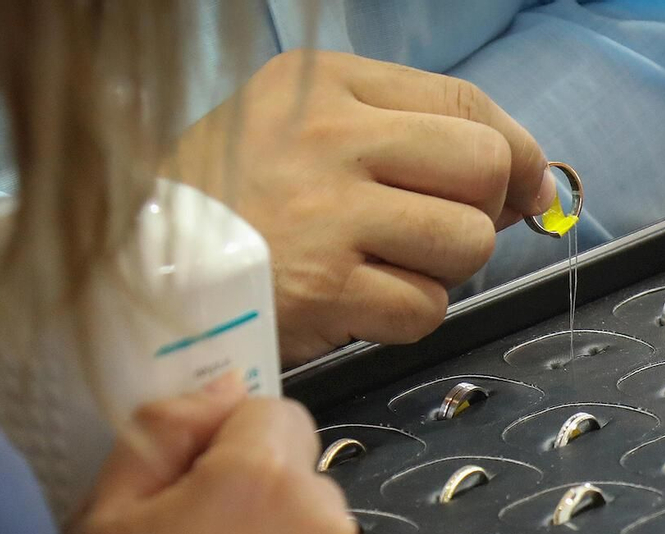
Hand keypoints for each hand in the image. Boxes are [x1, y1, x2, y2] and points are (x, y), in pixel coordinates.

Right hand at [174, 50, 555, 365]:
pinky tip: (358, 304)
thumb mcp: (302, 127)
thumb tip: (527, 181)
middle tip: (435, 233)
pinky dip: (406, 316)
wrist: (137, 268)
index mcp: (328, 86)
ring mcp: (329, 217)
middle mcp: (331, 140)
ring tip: (384, 268)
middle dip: (480, 211)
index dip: (516, 152)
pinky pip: (425, 308)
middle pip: (483, 168)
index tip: (520, 186)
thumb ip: (408, 135)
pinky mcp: (327, 292)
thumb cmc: (230, 200)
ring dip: (442, 269)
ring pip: (466, 243)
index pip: (467, 104)